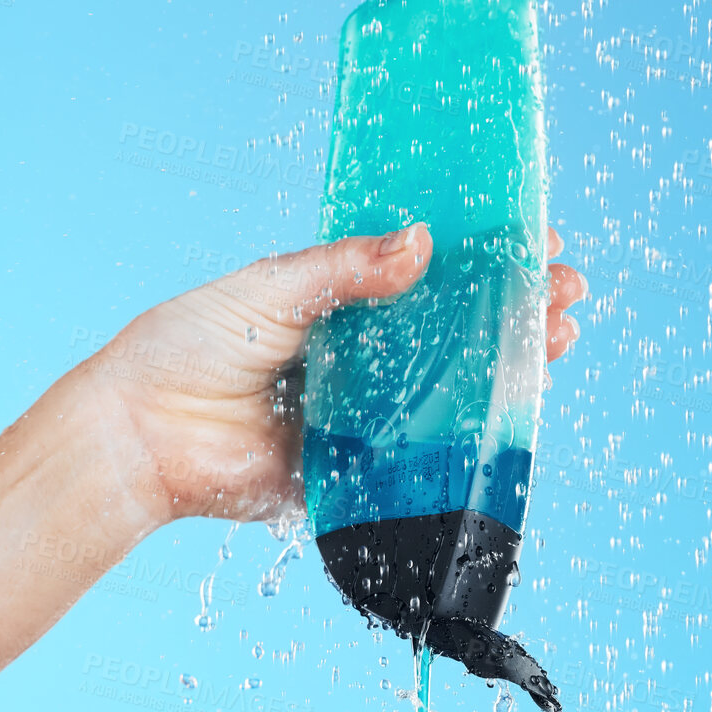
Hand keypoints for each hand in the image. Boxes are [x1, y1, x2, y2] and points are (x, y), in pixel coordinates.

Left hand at [68, 225, 587, 526]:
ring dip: (507, 370)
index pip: (423, 275)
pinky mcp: (353, 473)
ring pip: (446, 392)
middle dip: (512, 313)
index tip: (536, 238)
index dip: (480, 259)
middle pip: (450, 334)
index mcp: (334, 304)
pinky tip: (516, 412)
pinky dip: (467, 440)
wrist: (145, 437)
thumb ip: (346, 271)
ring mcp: (359, 417)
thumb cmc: (187, 349)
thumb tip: (424, 242)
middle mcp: (355, 360)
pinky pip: (418, 458)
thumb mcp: (270, 290)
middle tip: (566, 295)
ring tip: (559, 340)